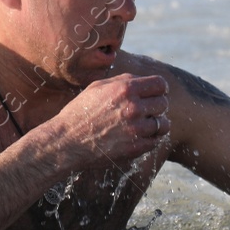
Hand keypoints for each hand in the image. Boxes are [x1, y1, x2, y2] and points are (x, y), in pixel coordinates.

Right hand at [48, 72, 168, 164]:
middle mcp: (134, 107)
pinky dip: (149, 139)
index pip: (160, 84)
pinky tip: (136, 137)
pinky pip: (155, 141)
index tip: (154, 94)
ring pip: (163, 124)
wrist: (66, 141)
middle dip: (156, 106)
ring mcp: (136, 129)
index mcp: (126, 89)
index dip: (159, 89)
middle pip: (163, 103)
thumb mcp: (97, 87)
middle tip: (145, 111)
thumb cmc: (80, 112)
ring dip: (156, 124)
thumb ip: (123, 81)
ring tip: (144, 125)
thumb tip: (142, 80)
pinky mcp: (135, 148)